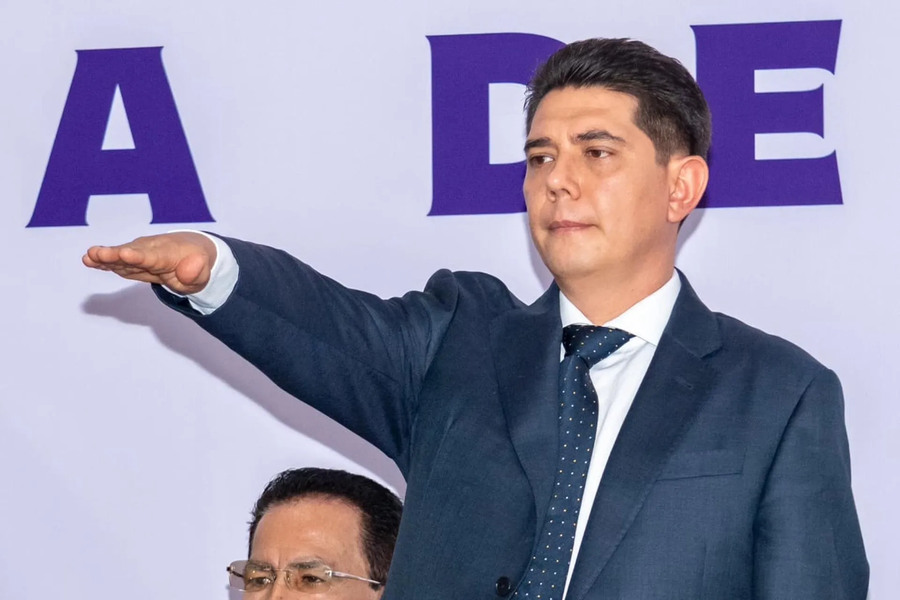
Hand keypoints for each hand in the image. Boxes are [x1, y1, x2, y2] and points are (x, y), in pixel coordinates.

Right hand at [83, 232, 217, 294]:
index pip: (152, 257)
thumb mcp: (202, 274)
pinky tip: (89, 260)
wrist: (190, 249)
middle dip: (114, 254)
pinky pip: (118, 260)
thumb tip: (189, 271)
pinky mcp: (132, 258)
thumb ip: (196, 273)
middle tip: (96, 253)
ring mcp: (139, 252)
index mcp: (168, 254)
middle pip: (131, 253)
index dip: (138, 256)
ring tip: (88, 257)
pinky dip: (104, 260)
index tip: (125, 254)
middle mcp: (150, 250)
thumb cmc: (195, 264)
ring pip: (121, 256)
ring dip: (104, 257)